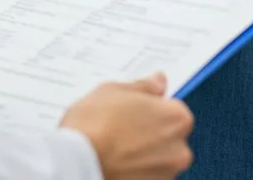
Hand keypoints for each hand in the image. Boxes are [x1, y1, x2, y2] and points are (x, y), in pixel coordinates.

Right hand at [60, 73, 193, 179]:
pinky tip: (115, 165)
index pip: (174, 111)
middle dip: (150, 135)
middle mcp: (178, 150)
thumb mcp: (115, 90)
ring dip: (143, 157)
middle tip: (122, 131)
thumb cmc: (93, 127)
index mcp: (176, 118)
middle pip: (169, 139)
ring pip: (158, 162)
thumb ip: (144, 86)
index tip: (136, 112)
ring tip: (115, 151)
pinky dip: (134, 174)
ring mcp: (165, 176)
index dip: (153, 110)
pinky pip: (145, 178)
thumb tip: (158, 82)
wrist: (74, 163)